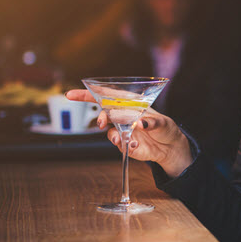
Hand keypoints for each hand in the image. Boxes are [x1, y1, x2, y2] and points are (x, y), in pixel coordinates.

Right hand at [65, 89, 192, 176]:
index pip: (106, 95)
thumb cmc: (166, 128)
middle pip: (103, 113)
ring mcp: (122, 130)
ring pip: (109, 131)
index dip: (87, 93)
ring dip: (112, 135)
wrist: (170, 148)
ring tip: (120, 139)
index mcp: (130, 103)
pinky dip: (125, 145)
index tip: (70, 94)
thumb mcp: (163, 123)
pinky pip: (119, 144)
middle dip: (100, 117)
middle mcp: (123, 115)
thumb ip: (153, 122)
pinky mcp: (125, 144)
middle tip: (102, 123)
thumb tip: (141, 122)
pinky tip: (134, 145)